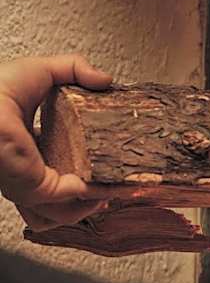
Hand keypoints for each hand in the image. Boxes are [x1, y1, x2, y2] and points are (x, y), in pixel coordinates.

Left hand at [0, 55, 112, 230]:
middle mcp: (26, 171)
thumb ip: (74, 69)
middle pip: (56, 202)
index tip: (101, 170)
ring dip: (88, 207)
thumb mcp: (41, 71)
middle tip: (110, 190)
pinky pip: (71, 201)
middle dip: (86, 202)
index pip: (53, 172)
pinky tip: (101, 187)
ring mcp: (31, 184)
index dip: (78, 175)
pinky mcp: (39, 188)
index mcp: (26, 148)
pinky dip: (89, 197)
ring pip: (61, 213)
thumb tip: (105, 79)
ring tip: (108, 194)